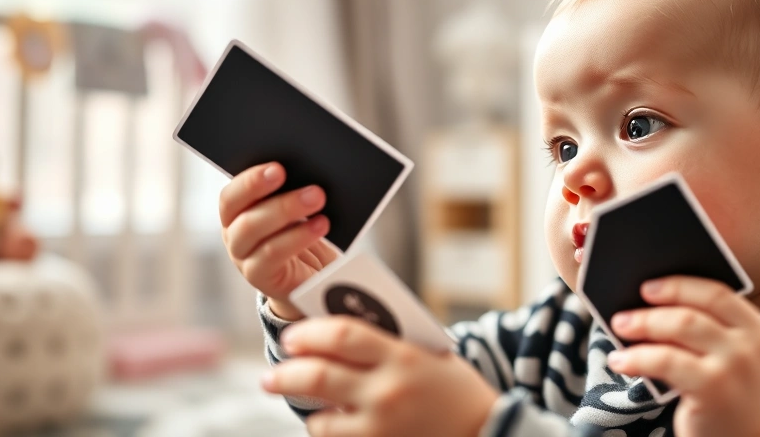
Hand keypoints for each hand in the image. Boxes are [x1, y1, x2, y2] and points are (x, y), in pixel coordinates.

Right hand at [219, 163, 336, 319]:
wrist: (310, 274)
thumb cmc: (298, 233)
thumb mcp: (291, 209)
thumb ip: (288, 190)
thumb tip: (304, 169)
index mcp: (236, 212)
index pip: (232, 196)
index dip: (251, 181)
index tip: (278, 168)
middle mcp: (234, 234)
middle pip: (245, 216)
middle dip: (279, 200)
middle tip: (313, 190)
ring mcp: (244, 258)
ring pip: (256, 233)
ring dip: (289, 214)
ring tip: (319, 201)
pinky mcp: (259, 276)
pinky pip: (272, 255)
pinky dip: (297, 238)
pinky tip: (320, 225)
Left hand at [263, 316, 498, 436]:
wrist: (488, 433)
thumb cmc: (453, 388)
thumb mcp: (427, 354)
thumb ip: (386, 343)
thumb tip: (332, 332)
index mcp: (404, 356)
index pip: (342, 335)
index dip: (310, 333)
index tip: (292, 336)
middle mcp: (388, 392)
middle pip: (318, 376)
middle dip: (286, 374)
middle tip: (271, 375)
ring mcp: (381, 427)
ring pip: (320, 418)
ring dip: (306, 409)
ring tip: (304, 402)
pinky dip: (326, 430)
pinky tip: (330, 423)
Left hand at [607, 277, 759, 436]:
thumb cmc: (721, 391)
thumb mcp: (722, 355)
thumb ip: (701, 326)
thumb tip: (646, 298)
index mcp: (754, 327)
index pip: (716, 292)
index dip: (679, 284)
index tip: (646, 285)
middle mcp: (750, 344)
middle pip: (694, 309)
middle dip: (653, 307)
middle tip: (622, 312)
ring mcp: (734, 366)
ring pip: (680, 327)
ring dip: (642, 325)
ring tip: (619, 328)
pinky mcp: (714, 388)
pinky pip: (666, 360)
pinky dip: (637, 357)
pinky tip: (619, 361)